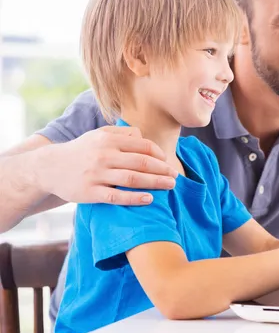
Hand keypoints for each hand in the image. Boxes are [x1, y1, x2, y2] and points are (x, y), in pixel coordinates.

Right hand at [38, 126, 178, 204]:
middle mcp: (104, 155)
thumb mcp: (99, 135)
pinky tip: (149, 199)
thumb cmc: (81, 151)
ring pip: (133, 179)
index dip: (159, 154)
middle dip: (163, 169)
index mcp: (109, 140)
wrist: (49, 168)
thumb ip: (122, 133)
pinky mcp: (90, 192)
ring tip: (170, 185)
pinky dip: (135, 198)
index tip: (167, 162)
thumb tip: (143, 136)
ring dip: (156, 182)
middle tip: (176, 176)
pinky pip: (117, 196)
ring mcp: (97, 174)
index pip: (142, 146)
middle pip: (142, 162)